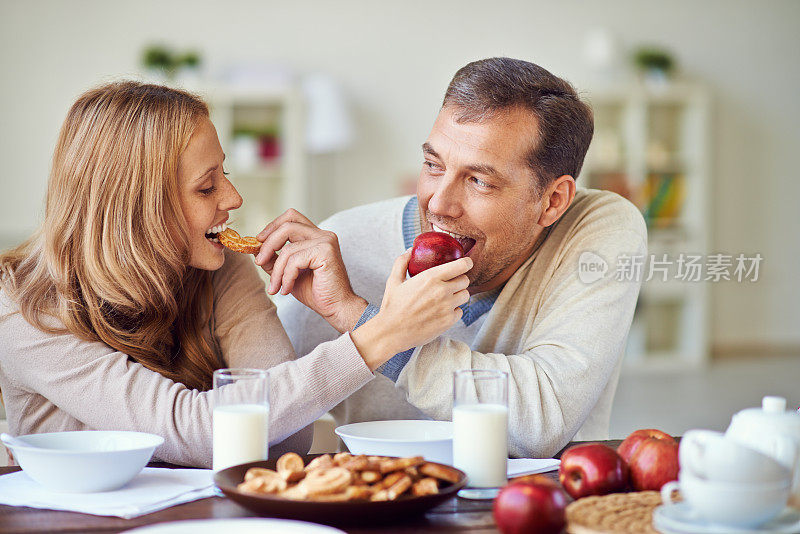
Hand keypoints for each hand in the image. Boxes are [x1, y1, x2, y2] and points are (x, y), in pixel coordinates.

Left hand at [255, 209, 365, 331]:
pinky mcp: (325, 252)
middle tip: (259, 261)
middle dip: (268, 243)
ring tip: (275, 287)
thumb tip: (256, 249)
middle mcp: (323, 234)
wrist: (336, 308)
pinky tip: (287, 289)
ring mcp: (326, 241)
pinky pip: (294, 260)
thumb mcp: (288, 272)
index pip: (291, 217)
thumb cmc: (315, 292)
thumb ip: (275, 259)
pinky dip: (286, 277)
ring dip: (277, 271)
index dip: (272, 226)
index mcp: (316, 236)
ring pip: (288, 248)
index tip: (259, 242)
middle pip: (287, 224)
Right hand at [351, 251, 471, 369]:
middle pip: (465, 280)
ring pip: (465, 295)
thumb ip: (402, 262)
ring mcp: (447, 307)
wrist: (391, 332)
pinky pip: (460, 312)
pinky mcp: (448, 321)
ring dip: (458, 295)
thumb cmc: (392, 307)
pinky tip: (442, 311)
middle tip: (451, 283)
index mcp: (430, 278)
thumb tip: (410, 251)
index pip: (461, 266)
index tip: (466, 263)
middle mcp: (442, 291)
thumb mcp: (393, 281)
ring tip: (447, 298)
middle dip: (460, 280)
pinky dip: (454, 311)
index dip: (466, 263)